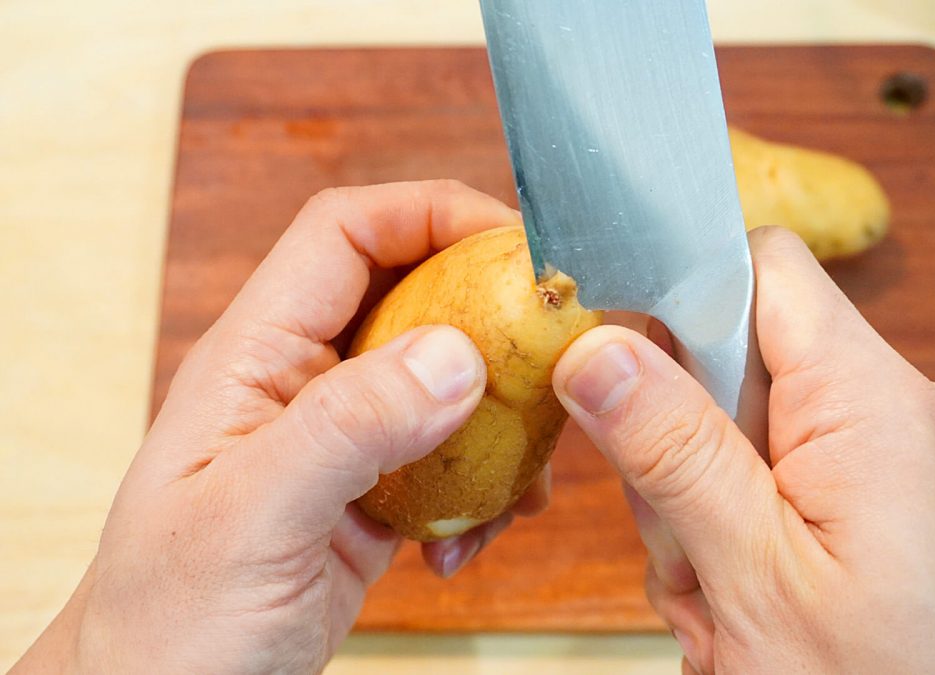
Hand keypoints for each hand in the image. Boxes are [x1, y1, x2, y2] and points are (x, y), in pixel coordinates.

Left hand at [17, 181, 546, 673]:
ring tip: (523, 472)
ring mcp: (342, 438)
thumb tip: (457, 358)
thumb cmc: (169, 619)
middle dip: (491, 314)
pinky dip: (485, 490)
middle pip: (414, 295)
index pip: (345, 234)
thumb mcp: (253, 515)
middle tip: (555, 352)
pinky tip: (470, 540)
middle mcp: (304, 381)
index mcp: (256, 355)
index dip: (431, 214)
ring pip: (446, 378)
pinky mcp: (373, 492)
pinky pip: (452, 458)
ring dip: (501, 418)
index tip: (515, 242)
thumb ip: (348, 428)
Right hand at [553, 226, 934, 673]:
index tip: (620, 375)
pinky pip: (790, 479)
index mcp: (873, 401)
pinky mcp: (895, 497)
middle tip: (691, 553)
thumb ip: (677, 456)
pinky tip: (754, 612)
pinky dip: (751, 538)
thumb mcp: (760, 582)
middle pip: (741, 361)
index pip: (760, 266)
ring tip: (727, 607)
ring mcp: (901, 456)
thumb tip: (595, 351)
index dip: (678, 298)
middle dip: (686, 452)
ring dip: (710, 515)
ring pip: (751, 432)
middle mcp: (898, 408)